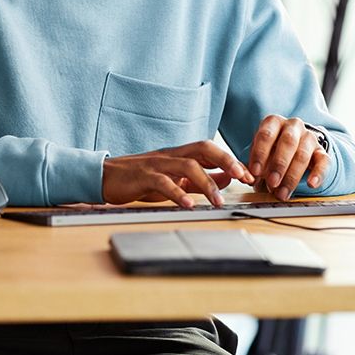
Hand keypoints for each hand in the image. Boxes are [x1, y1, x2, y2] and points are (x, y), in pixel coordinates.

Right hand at [102, 140, 254, 207]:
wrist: (105, 177)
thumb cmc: (140, 179)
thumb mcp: (173, 178)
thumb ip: (198, 178)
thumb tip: (227, 178)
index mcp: (179, 154)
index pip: (210, 150)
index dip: (231, 159)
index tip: (249, 174)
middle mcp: (171, 155)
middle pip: (203, 148)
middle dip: (226, 160)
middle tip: (243, 176)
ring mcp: (157, 164)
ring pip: (187, 166)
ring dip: (206, 183)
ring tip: (218, 202)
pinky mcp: (143, 177)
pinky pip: (163, 182)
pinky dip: (177, 194)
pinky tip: (188, 205)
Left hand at [246, 115, 330, 200]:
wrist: (294, 147)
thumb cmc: (271, 150)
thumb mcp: (259, 154)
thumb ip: (254, 166)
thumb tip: (250, 179)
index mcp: (274, 122)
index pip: (266, 135)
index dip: (260, 154)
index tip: (255, 172)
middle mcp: (293, 126)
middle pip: (288, 142)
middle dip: (279, 164)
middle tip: (272, 183)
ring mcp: (309, 137)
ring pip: (303, 154)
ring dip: (292, 176)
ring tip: (283, 193)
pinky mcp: (321, 151)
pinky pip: (323, 161)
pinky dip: (318, 174)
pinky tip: (311, 184)